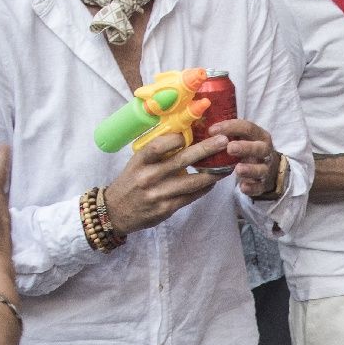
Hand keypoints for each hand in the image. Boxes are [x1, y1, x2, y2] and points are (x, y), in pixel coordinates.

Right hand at [102, 131, 218, 233]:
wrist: (115, 212)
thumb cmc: (130, 182)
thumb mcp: (136, 163)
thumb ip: (157, 152)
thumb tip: (184, 136)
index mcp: (140, 161)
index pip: (159, 146)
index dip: (177, 138)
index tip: (193, 133)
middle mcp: (149, 177)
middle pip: (181, 160)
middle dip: (206, 149)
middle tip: (223, 140)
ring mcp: (158, 194)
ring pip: (192, 182)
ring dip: (212, 173)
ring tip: (227, 165)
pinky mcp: (166, 209)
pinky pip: (190, 197)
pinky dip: (204, 188)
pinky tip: (213, 182)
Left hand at [206, 118, 282, 199]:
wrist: (269, 170)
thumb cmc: (249, 150)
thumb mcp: (243, 138)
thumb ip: (229, 133)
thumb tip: (204, 128)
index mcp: (259, 136)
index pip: (247, 128)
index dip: (230, 127)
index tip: (212, 130)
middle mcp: (265, 151)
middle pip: (259, 148)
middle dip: (245, 148)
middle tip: (230, 148)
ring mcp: (266, 168)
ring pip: (261, 169)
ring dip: (250, 169)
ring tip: (237, 169)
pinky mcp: (263, 184)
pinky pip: (259, 187)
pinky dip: (252, 187)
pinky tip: (243, 187)